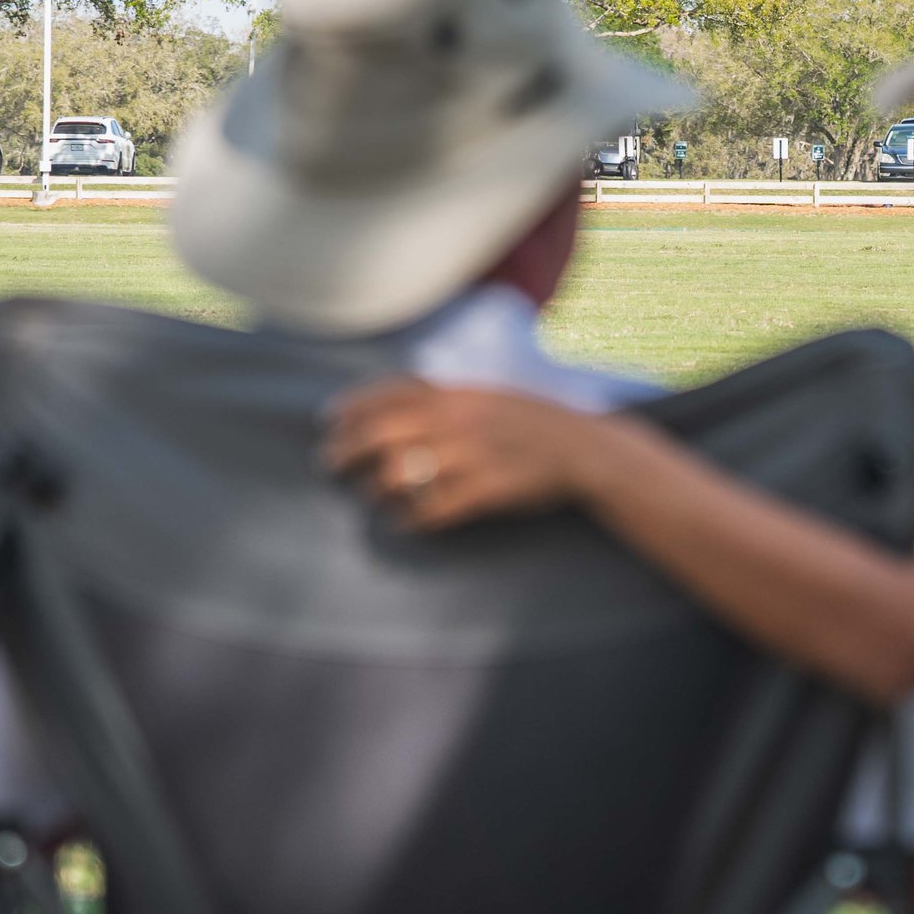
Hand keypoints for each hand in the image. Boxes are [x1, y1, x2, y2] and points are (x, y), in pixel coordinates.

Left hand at [322, 377, 624, 530]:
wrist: (585, 448)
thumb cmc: (531, 421)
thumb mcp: (487, 394)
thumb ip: (442, 397)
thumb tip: (389, 404)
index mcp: (458, 393)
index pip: (388, 393)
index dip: (351, 407)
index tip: (328, 421)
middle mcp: (459, 420)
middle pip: (381, 433)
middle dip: (345, 451)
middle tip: (329, 465)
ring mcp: (472, 455)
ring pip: (400, 474)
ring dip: (375, 488)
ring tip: (371, 497)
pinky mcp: (486, 490)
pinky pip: (433, 508)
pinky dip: (409, 518)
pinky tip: (401, 521)